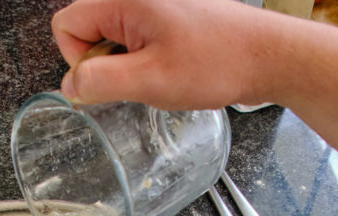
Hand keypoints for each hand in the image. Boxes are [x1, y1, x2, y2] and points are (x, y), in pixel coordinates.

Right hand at [52, 0, 337, 185]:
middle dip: (105, 65)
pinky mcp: (170, 20)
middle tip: (141, 81)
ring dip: (128, 68)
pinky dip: (147, 63)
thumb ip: (100, 81)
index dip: (78, 60)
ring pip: (114, 41)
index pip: (67, 24)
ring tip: (163, 77)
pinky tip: (174, 73)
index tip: (110, 80)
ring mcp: (155, 8)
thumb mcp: (150, 80)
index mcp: (126, 1)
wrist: (270, 56)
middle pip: (88, 32)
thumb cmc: (217, 63)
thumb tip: (69, 85)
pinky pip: (137, 43)